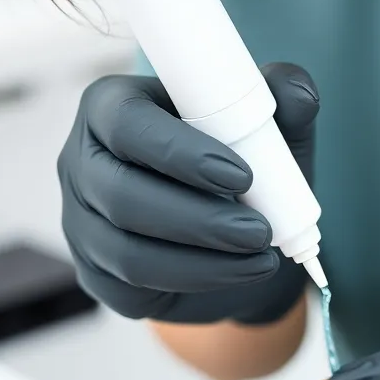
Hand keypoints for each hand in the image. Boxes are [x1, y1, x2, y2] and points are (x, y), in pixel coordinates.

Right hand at [58, 62, 317, 323]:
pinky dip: (196, 281)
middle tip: (260, 230)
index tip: (242, 174)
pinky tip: (240, 272)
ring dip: (204, 258)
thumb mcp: (271, 126)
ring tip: (261, 254)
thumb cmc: (242, 161)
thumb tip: (298, 92)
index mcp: (112, 106)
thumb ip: (285, 96)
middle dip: (200, 218)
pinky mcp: (94, 272)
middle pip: (122, 194)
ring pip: (128, 250)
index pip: (127, 123)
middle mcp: (83, 161)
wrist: (233, 232)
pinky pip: (134, 286)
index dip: (179, 150)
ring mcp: (80, 221)